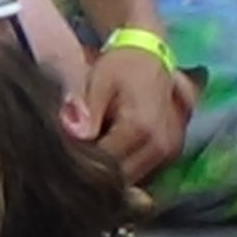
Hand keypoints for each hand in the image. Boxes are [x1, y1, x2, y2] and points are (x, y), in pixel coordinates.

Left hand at [84, 48, 193, 183]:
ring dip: (113, 174)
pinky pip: (144, 173)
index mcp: (141, 128)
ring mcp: (170, 152)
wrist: (152, 54)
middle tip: (78, 156)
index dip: (83, 164)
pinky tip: (113, 152)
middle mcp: (161, 145)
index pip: (105, 164)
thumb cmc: (122, 66)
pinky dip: (127, 169)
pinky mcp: (171, 154)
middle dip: (98, 173)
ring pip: (133, 181)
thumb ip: (86, 111)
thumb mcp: (99, 82)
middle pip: (121, 179)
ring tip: (95, 153)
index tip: (65, 156)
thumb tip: (74, 135)